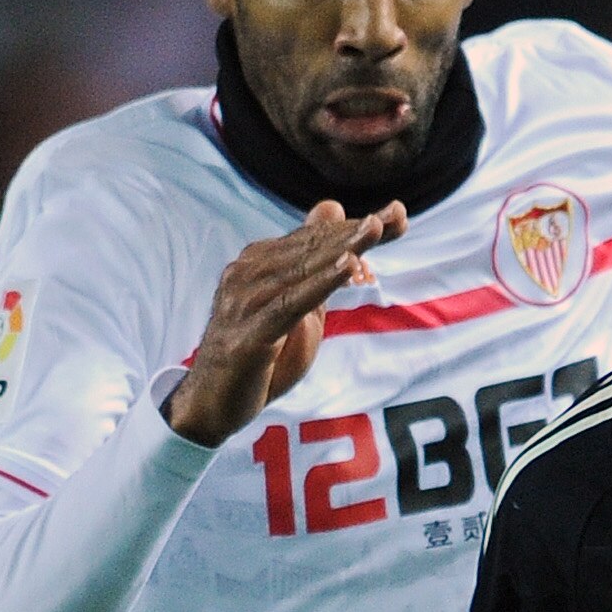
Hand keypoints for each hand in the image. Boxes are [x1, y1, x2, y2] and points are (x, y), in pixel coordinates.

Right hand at [164, 199, 406, 447]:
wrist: (213, 404)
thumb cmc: (261, 359)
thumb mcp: (297, 308)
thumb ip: (315, 265)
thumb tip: (333, 207)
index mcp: (259, 263)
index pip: (314, 238)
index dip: (356, 227)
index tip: (398, 215)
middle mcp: (248, 272)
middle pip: (312, 246)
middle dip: (358, 231)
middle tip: (397, 215)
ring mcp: (245, 299)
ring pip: (303, 268)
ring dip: (343, 247)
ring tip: (376, 228)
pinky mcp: (250, 332)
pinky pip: (291, 302)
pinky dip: (321, 282)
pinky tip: (347, 266)